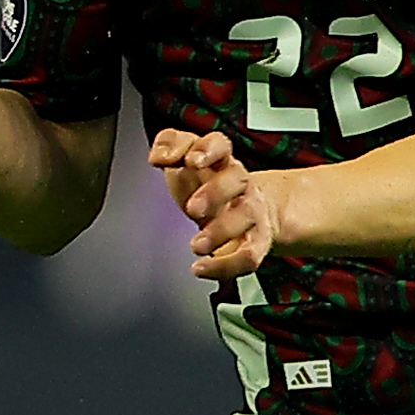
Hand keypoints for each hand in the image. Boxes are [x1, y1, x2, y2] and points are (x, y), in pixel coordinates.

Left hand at [151, 125, 284, 278]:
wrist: (252, 213)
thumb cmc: (211, 186)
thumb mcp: (187, 162)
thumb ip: (170, 146)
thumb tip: (158, 156)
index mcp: (222, 161)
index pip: (220, 145)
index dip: (208, 150)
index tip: (191, 160)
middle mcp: (240, 185)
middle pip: (237, 179)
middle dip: (215, 193)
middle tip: (192, 208)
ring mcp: (251, 213)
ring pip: (245, 217)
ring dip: (219, 232)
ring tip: (196, 245)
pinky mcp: (256, 243)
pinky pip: (248, 256)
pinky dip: (224, 266)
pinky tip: (201, 269)